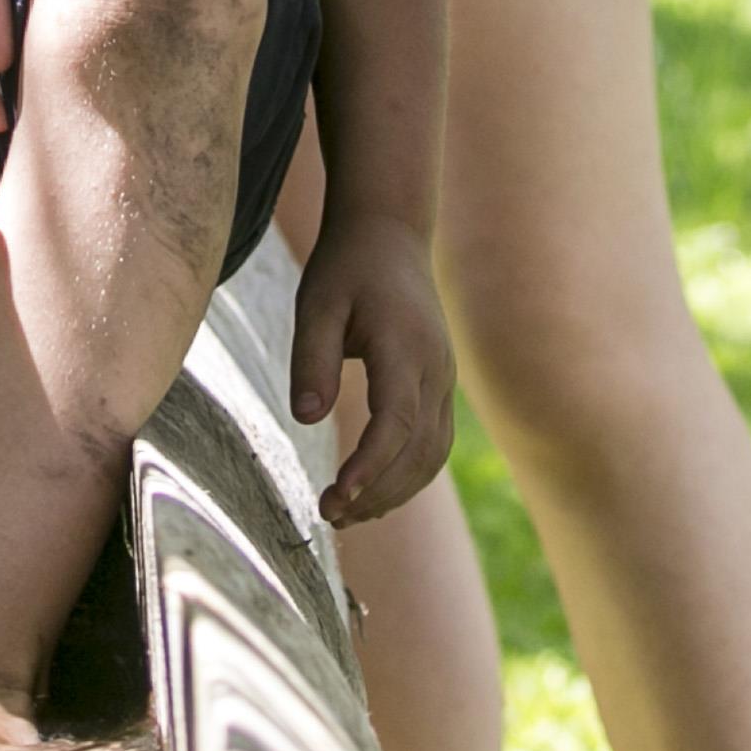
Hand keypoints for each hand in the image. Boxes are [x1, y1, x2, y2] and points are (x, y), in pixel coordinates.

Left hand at [291, 209, 456, 525]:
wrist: (390, 234)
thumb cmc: (347, 266)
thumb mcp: (317, 303)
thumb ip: (312, 358)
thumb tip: (307, 418)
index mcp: (405, 348)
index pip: (396, 422)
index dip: (370, 466)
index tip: (336, 497)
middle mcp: (435, 369)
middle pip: (418, 450)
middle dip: (377, 492)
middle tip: (328, 516)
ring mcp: (443, 379)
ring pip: (432, 454)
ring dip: (394, 492)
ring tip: (345, 514)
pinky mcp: (439, 386)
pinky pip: (433, 443)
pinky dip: (407, 476)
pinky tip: (372, 493)